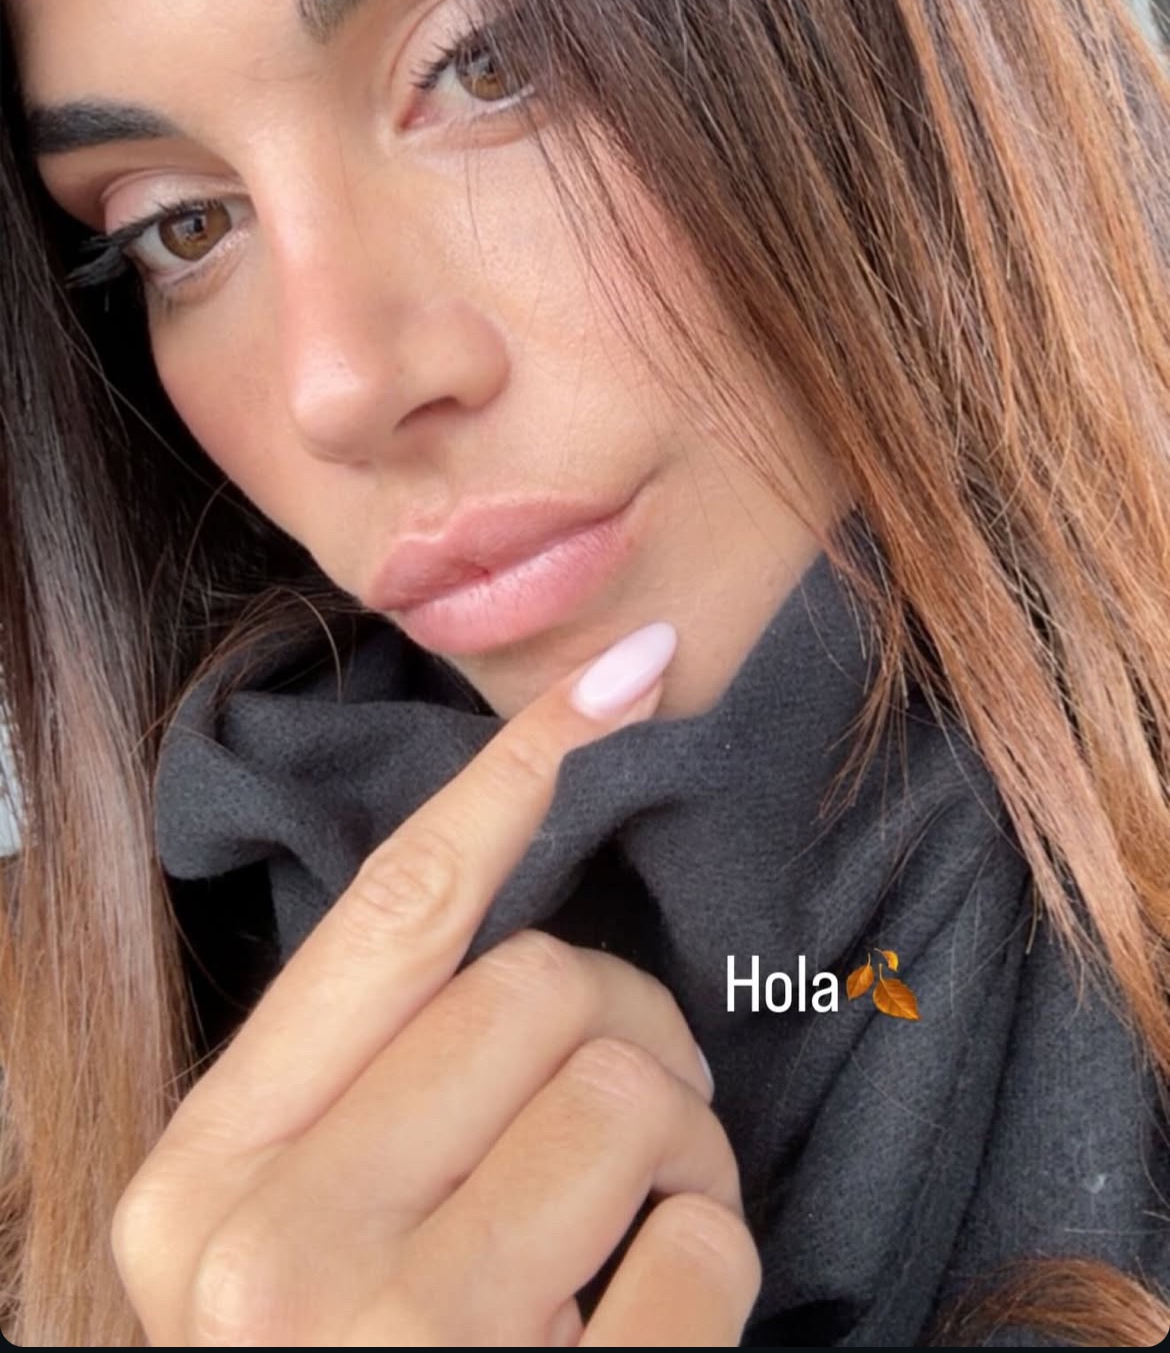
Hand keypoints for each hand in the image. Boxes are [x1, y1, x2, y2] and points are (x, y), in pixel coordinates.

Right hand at [113, 625, 760, 1345]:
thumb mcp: (288, 1234)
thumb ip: (370, 1081)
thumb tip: (520, 888)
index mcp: (205, 1182)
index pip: (393, 919)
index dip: (519, 777)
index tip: (623, 675)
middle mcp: (277, 1257)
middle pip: (541, 989)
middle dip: (624, 1026)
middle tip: (620, 1113)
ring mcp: (404, 1347)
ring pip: (633, 1095)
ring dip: (679, 1150)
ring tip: (629, 1225)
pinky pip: (703, 1248)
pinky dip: (712, 1263)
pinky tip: (644, 1320)